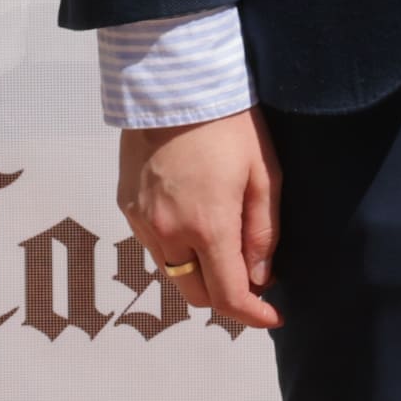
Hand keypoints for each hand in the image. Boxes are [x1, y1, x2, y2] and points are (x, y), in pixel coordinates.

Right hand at [118, 110, 281, 328]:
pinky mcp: (127, 206)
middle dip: (226, 295)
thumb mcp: (265, 175)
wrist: (174, 84)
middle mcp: (167, 234)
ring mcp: (142, 221)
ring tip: (225, 238)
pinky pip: (153, 244)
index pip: (228, 296)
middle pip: (196, 294)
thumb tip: (263, 277)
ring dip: (199, 269)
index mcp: (207, 228)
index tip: (273, 317)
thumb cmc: (230, 124)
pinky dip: (176, 245)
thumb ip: (263, 232)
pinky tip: (195, 215)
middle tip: (253, 273)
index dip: (253, 315)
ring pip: (172, 271)